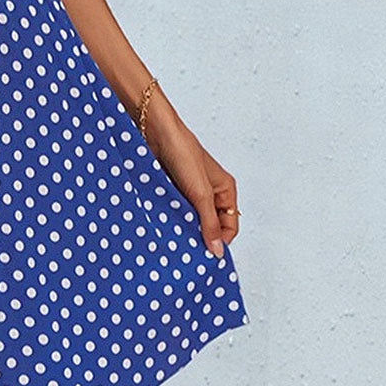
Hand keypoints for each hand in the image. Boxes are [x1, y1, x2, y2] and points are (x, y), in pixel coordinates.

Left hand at [143, 101, 240, 258]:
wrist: (155, 132)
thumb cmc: (183, 152)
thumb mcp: (200, 192)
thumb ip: (209, 223)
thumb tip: (217, 252)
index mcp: (225, 189)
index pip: (230, 225)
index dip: (220, 240)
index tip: (206, 254)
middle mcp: (209, 191)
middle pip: (210, 223)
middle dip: (200, 235)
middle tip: (189, 250)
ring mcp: (190, 190)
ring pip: (191, 218)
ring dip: (183, 226)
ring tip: (174, 238)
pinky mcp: (172, 188)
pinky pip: (175, 210)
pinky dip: (170, 217)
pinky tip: (163, 225)